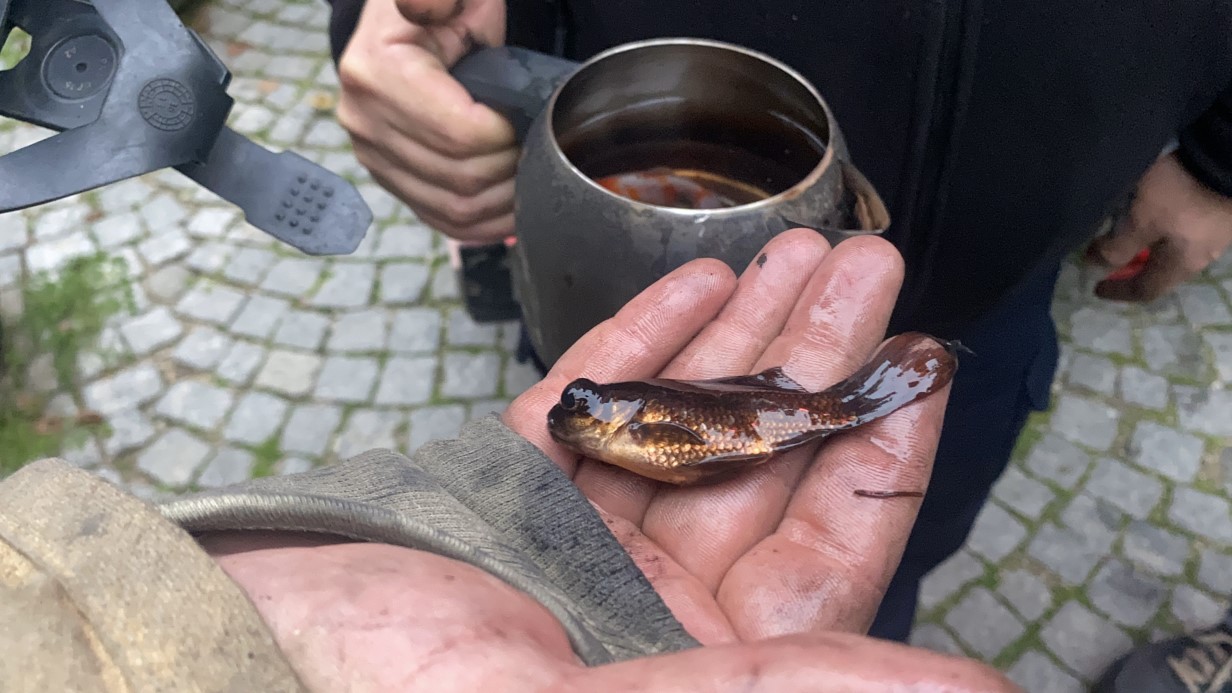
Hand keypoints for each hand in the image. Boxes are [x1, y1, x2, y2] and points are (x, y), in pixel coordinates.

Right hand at [201, 230, 1014, 690]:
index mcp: (689, 660)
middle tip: (864, 261)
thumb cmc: (401, 692)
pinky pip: (588, 399)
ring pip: (683, 418)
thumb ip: (787, 687)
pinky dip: (641, 338)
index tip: (922, 360)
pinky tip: (695, 280)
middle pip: (758, 463)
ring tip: (797, 249)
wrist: (235, 660)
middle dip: (813, 356)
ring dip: (742, 331)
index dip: (878, 451)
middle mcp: (646, 601)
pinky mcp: (502, 485)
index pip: (821, 550)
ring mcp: (574, 535)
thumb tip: (977, 689)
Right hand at [336, 0, 516, 241]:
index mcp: (377, 72)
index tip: (529, 116)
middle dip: (511, 168)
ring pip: (454, 207)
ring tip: (531, 176)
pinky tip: (512, 208)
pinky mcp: (387, 177)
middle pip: (459, 177)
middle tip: (538, 148)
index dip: (508, 134)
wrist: (403, 27)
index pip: (460, 134)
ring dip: (504, 201)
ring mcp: (372, 154)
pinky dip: (483, 223)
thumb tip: (424, 7)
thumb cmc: (441, 9)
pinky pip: (440, 220)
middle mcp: (364, 119)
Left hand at [1085, 152, 1231, 301]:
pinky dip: (1161, 230)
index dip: (1119, 292)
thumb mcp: (1141, 220)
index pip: (1147, 290)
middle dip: (1134, 268)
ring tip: (1127, 231)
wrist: (1226, 154)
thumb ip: (1118, 247)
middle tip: (1110, 257)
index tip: (1096, 288)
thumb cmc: (1180, 194)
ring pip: (1174, 249)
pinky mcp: (1218, 209)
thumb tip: (1096, 266)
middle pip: (1162, 271)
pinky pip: (1183, 229)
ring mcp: (1215, 231)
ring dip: (1148, 246)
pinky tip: (1153, 213)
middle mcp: (1203, 254)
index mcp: (1183, 264)